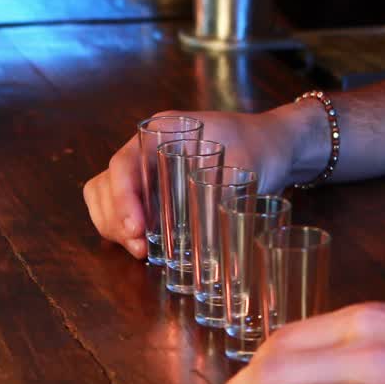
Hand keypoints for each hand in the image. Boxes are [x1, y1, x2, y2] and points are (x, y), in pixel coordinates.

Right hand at [82, 109, 295, 258]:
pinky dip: (128, 228)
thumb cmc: (262, 145)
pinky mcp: (158, 191)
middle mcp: (148, 150)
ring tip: (141, 252)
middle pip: (107, 184)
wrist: (277, 146)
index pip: (124, 164)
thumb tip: (208, 227)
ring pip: (108, 198)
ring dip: (116, 227)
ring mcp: (150, 171)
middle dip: (115, 218)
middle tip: (139, 248)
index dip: (122, 198)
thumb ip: (225, 190)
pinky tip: (145, 247)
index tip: (136, 228)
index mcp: (163, 132)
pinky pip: (128, 208)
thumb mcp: (247, 164)